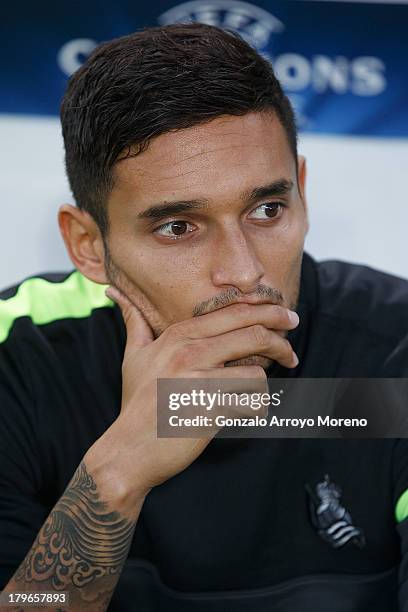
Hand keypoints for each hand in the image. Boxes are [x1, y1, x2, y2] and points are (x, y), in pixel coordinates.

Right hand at [86, 286, 298, 508]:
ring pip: (256, 373)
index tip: (285, 318)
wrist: (128, 450)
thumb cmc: (136, 403)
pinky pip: (249, 404)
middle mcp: (188, 352)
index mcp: (178, 335)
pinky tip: (244, 414)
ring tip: (256, 397)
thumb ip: (133, 321)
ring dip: (264, 386)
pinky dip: (254, 410)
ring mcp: (198, 381)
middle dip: (281, 340)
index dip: (267, 312)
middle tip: (291, 352)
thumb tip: (114, 292)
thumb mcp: (133, 356)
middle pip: (253, 334)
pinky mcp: (209, 410)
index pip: (233, 312)